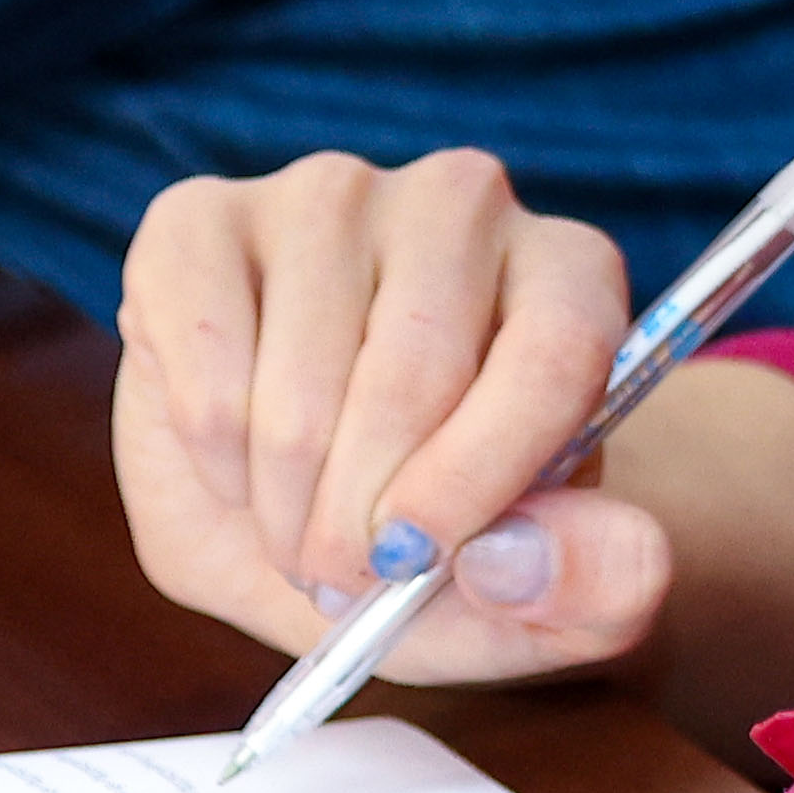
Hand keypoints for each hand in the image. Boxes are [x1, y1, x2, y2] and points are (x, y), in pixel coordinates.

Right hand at [114, 150, 671, 687]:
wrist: (295, 496)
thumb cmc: (434, 532)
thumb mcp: (527, 596)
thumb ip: (590, 588)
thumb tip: (526, 558)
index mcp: (569, 277)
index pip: (555, 352)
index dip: (484, 472)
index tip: (418, 561)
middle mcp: (460, 206)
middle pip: (418, 371)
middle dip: (363, 520)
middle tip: (342, 582)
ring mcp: (329, 196)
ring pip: (304, 381)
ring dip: (286, 506)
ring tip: (297, 537)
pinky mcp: (203, 216)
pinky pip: (205, 354)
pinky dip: (214, 455)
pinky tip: (236, 468)